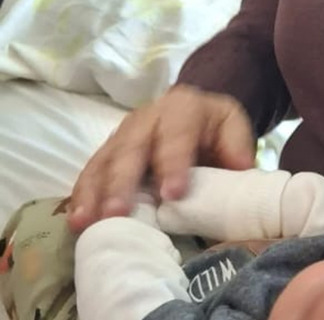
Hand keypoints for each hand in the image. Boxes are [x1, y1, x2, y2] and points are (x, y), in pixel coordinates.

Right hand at [67, 85, 254, 232]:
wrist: (196, 115)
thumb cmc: (215, 129)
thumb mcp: (233, 127)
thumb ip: (237, 145)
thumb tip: (239, 168)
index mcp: (184, 107)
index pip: (178, 133)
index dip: (173, 161)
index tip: (172, 193)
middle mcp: (148, 115)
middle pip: (133, 146)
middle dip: (124, 181)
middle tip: (118, 213)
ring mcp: (124, 132)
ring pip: (106, 159)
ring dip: (95, 192)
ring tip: (88, 221)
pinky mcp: (108, 150)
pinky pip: (92, 171)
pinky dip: (83, 195)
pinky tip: (77, 220)